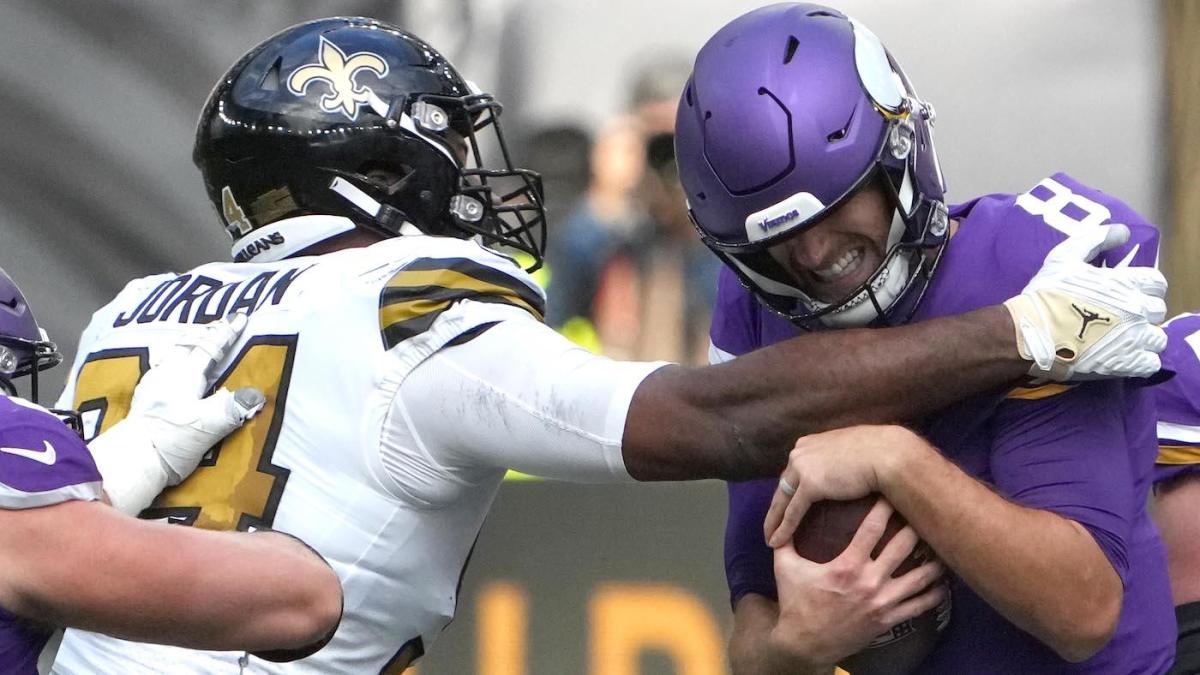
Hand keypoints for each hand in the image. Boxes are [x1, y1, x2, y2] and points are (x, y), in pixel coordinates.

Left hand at [89, 313, 263, 514]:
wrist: (129, 464)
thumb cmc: (170, 441)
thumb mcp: (208, 425)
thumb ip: (232, 408)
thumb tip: (257, 394)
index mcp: (185, 374)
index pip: (210, 346)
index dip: (227, 332)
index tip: (241, 318)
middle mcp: (167, 373)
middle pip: (188, 344)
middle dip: (205, 333)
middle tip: (219, 325)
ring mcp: (152, 386)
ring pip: (172, 354)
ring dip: (186, 344)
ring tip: (194, 340)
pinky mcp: (144, 401)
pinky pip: (163, 368)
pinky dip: (173, 360)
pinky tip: (171, 369)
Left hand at [764, 425, 920, 548]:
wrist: (888, 453)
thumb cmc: (879, 452)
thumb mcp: (849, 450)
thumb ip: (837, 458)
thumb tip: (842, 469)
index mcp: (808, 443)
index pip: (792, 472)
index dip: (788, 490)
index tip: (783, 505)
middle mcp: (800, 452)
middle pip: (783, 485)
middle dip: (776, 507)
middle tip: (770, 526)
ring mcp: (802, 467)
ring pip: (782, 500)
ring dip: (774, 522)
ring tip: (770, 538)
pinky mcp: (810, 485)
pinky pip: (792, 512)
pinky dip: (784, 528)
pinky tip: (776, 542)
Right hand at [768, 499, 947, 667]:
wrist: (805, 644)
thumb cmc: (795, 603)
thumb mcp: (785, 568)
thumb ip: (786, 541)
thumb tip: (782, 517)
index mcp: (846, 565)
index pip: (872, 529)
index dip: (884, 508)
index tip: (893, 491)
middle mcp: (869, 581)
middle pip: (903, 547)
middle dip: (915, 525)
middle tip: (925, 510)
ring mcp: (882, 602)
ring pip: (920, 577)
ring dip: (933, 558)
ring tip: (942, 542)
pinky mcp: (888, 619)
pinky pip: (920, 605)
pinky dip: (935, 592)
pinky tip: (943, 580)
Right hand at [1003, 223, 1166, 380]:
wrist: (1030, 334)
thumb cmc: (1046, 294)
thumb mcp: (1064, 257)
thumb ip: (1095, 240)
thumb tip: (1122, 231)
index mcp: (1125, 284)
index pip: (1157, 283)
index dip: (1144, 286)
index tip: (1129, 291)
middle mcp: (1136, 311)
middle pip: (1158, 310)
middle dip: (1143, 312)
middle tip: (1122, 315)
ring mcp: (1133, 339)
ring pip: (1158, 338)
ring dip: (1144, 337)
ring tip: (1124, 338)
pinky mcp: (1126, 364)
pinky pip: (1151, 363)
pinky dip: (1141, 360)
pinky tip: (1124, 355)